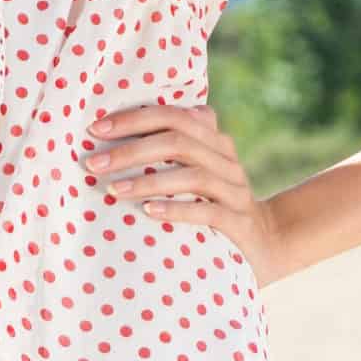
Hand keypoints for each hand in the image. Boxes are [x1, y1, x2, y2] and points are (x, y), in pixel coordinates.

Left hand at [82, 101, 289, 285]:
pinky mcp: (240, 223)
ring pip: (193, 175)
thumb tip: (115, 130)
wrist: (266, 244)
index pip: (174, 116)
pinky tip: (147, 212)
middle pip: (179, 141)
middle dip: (132, 150)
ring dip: (147, 181)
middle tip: (94, 164)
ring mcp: (236, 191)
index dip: (135, 118)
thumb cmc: (214, 204)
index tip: (96, 129)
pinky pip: (208, 212)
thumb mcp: (197, 171)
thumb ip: (173, 148)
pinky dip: (176, 210)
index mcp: (215, 141)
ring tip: (112, 190)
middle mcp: (227, 160)